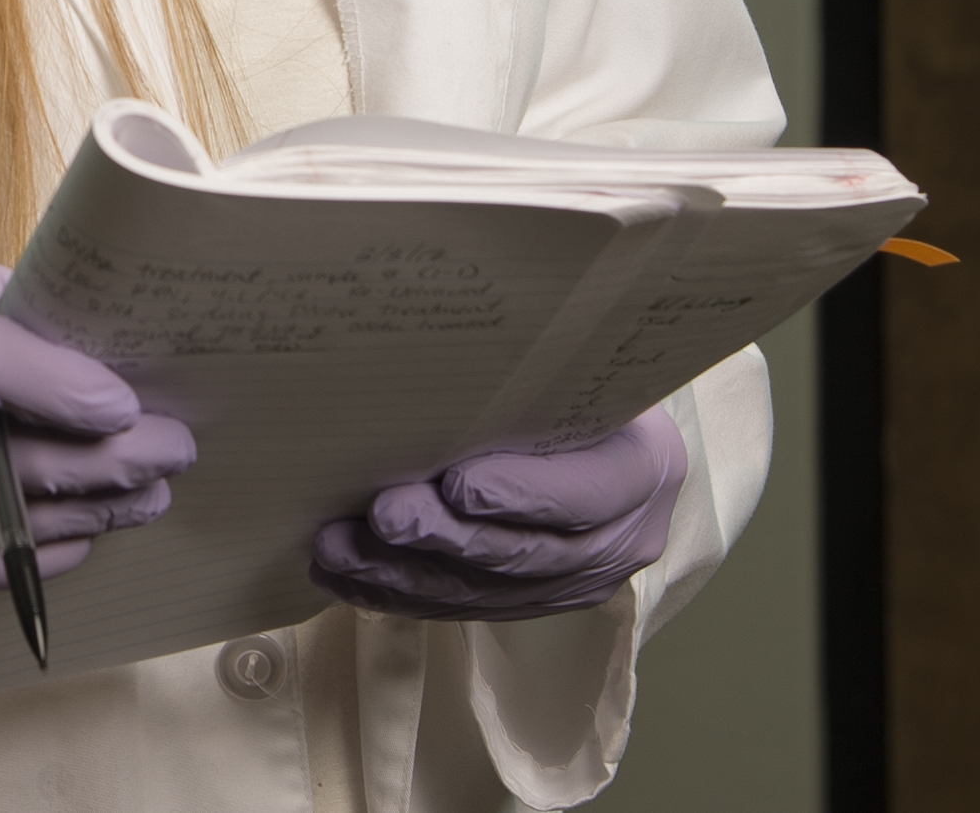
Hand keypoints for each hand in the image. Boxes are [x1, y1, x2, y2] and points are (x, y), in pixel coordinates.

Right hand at [0, 261, 194, 604]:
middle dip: (108, 461)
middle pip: (4, 461)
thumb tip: (110, 355)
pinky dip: (40, 555)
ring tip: (144, 494)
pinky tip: (81, 534)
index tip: (126, 403)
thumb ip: (7, 318)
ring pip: (1, 525)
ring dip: (89, 514)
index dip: (61, 388)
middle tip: (170, 451)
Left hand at [310, 407, 685, 621]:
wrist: (611, 435)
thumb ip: (527, 392)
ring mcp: (577, 581)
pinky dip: (401, 594)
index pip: (583, 494)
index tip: (457, 484)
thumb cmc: (577, 386)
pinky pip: (465, 607)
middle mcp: (618, 541)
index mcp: (640, 470)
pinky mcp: (534, 602)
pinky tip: (348, 578)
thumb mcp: (575, 373)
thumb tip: (432, 389)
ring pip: (485, 591)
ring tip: (340, 551)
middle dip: (443, 539)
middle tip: (383, 517)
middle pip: (524, 553)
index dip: (520, 495)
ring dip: (404, 575)